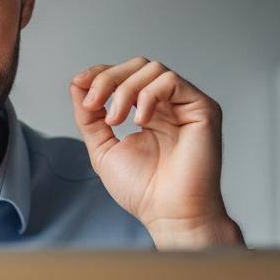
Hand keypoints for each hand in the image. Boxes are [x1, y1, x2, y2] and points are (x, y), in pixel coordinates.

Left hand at [69, 57, 241, 247]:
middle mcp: (168, 105)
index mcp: (148, 112)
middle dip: (108, 79)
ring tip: (115, 121)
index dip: (100, 74)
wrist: (168, 213)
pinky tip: (139, 121)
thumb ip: (89, 117)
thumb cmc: (143, 191)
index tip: (80, 85)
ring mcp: (186, 105)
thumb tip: (77, 84)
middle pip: (137, 66)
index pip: (124, 76)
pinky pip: (171, 81)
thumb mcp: (103, 148)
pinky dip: (147, 95)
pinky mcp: (202, 108)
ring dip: (124, 90)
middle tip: (93, 105)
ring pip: (152, 69)